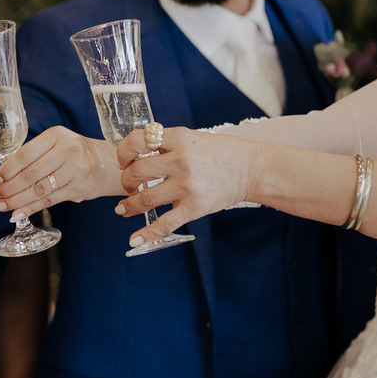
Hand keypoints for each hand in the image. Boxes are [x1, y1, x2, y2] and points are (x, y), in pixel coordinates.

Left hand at [0, 126, 120, 220]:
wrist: (106, 163)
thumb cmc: (72, 153)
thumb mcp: (55, 144)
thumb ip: (33, 156)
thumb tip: (2, 177)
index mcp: (57, 135)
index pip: (25, 154)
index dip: (7, 170)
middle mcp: (68, 150)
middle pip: (30, 174)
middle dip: (8, 188)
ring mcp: (76, 170)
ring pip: (38, 190)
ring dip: (16, 201)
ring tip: (1, 206)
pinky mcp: (80, 188)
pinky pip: (49, 201)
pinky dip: (30, 209)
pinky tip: (16, 213)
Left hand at [115, 126, 253, 247]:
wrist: (253, 169)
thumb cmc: (223, 152)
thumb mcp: (193, 138)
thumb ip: (168, 144)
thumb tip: (138, 152)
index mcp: (180, 138)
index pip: (138, 140)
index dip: (124, 151)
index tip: (124, 159)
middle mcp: (181, 160)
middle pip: (137, 172)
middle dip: (126, 180)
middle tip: (128, 185)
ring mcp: (187, 185)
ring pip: (145, 198)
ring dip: (129, 206)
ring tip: (123, 209)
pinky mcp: (195, 207)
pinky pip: (165, 224)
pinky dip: (147, 234)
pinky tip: (135, 240)